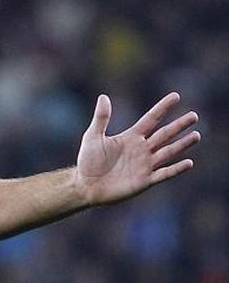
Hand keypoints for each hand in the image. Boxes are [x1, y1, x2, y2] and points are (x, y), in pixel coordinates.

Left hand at [76, 92, 199, 205]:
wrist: (86, 186)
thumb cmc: (88, 162)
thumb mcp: (93, 137)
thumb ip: (101, 118)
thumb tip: (103, 96)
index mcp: (131, 137)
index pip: (151, 119)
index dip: (162, 108)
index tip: (176, 96)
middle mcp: (142, 149)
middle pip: (164, 134)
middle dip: (179, 125)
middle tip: (194, 115)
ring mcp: (145, 165)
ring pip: (168, 152)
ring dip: (182, 144)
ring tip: (197, 135)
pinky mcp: (145, 180)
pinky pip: (164, 174)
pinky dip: (176, 169)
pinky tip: (188, 162)